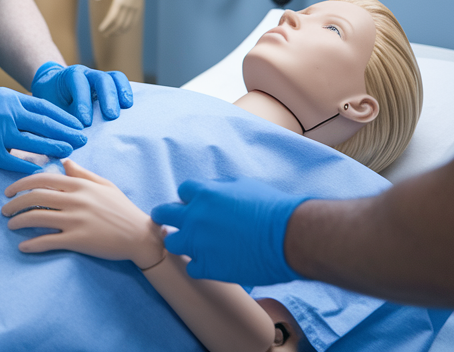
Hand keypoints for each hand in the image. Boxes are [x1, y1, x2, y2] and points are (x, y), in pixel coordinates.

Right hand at [0, 88, 84, 174]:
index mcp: (9, 98)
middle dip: (66, 132)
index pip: (44, 108)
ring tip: (70, 152)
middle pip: (44, 124)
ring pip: (34, 142)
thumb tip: (46, 119)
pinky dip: (31, 166)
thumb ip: (18, 107)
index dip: (64, 117)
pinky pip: (15, 161)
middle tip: (83, 140)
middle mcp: (6, 113)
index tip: (78, 125)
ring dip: (55, 148)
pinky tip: (44, 170)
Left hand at [3, 159, 164, 267]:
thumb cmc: (121, 209)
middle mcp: (76, 200)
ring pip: (37, 218)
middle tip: (4, 209)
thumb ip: (82, 173)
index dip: (21, 184)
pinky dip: (32, 244)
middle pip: (35, 197)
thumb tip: (64, 161)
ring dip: (18, 222)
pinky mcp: (79, 241)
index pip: (42, 179)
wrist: (140, 235)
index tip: (9, 191)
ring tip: (10, 225)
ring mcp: (76, 221)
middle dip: (14, 203)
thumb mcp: (104, 185)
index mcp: (80, 185)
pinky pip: (49, 241)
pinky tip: (23, 246)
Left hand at [30, 62, 132, 125]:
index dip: (83, 102)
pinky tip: (129, 106)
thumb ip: (59, 119)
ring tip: (126, 108)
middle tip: (111, 116)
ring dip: (120, 93)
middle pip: (100, 78)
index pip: (78, 83)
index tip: (85, 123)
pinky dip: (126, 91)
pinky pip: (120, 82)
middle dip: (107, 97)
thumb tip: (66, 140)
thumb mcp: (51, 107)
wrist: (54, 87)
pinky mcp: (109, 84)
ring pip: (114, 78)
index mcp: (69, 77)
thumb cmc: (52, 100)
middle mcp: (87, 74)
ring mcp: (99, 77)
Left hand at [93, 0, 146, 35]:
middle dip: (111, 31)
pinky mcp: (139, 6)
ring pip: (128, 24)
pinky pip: (134, 20)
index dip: (107, 25)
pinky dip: (129, 27)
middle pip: (119, 23)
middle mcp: (128, 5)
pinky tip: (123, 29)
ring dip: (120, 31)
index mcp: (120, 0)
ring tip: (113, 34)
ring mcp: (135, 7)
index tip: (101, 30)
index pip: (112, 18)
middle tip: (105, 34)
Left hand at [150, 178, 309, 285]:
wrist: (290, 237)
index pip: (182, 191)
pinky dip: (200, 266)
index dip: (190, 199)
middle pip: (163, 213)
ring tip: (194, 246)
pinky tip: (213, 264)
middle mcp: (195, 217)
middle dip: (167, 217)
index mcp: (204, 193)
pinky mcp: (207, 267)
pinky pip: (190, 267)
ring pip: (171, 242)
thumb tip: (212, 191)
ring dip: (181, 243)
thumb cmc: (273, 209)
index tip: (196, 206)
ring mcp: (198, 243)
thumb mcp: (244, 185)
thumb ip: (221, 188)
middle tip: (171, 223)